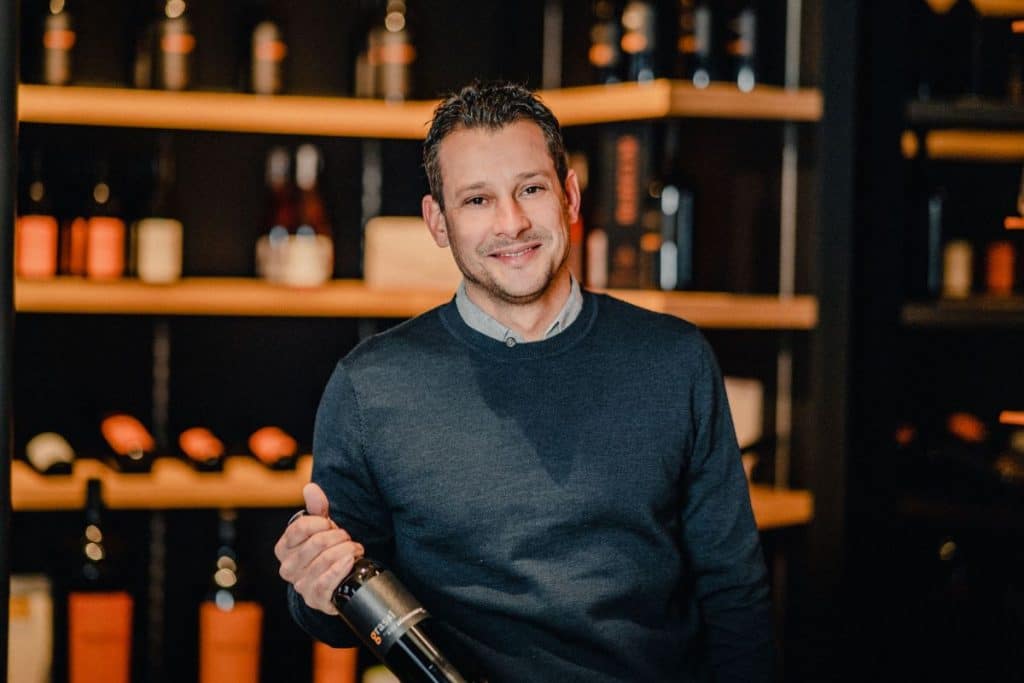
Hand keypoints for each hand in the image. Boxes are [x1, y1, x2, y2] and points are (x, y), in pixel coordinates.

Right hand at [274, 482, 364, 615]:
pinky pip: (327, 583)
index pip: (300, 528)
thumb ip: (316, 508)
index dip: (321, 523)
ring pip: (325, 561)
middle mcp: (287, 568)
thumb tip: (311, 488)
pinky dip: (341, 569)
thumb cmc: (324, 551)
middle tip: (348, 538)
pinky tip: (349, 561)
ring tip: (354, 549)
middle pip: (317, 543)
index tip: (331, 525)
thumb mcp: (320, 528)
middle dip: (339, 537)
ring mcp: (300, 585)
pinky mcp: (315, 599)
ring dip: (346, 551)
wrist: (334, 581)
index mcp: (283, 548)